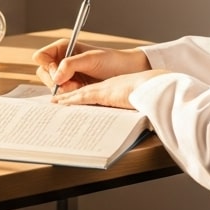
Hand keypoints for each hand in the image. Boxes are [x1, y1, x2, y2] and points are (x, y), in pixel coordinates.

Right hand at [33, 40, 150, 95]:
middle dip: (55, 81)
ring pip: (52, 85)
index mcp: (63, 48)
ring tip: (79, 86)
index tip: (59, 73)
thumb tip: (55, 78)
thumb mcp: (90, 59)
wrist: (126, 73)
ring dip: (63, 89)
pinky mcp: (72, 86)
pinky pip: (61, 93)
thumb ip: (70, 64)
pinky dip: (68, 95)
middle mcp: (61, 61)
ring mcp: (66, 75)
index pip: (41, 57)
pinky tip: (79, 91)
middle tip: (72, 84)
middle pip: (43, 73)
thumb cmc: (111, 60)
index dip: (47, 66)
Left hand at [51, 69, 168, 108]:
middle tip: (56, 102)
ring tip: (53, 104)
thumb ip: (134, 110)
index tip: (74, 101)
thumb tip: (140, 124)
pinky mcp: (103, 94)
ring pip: (79, 94)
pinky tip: (60, 104)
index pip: (95, 93)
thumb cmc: (152, 94)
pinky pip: (82, 97)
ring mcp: (104, 89)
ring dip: (66, 99)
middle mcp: (107, 87)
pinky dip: (70, 101)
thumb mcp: (140, 101)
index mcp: (115, 88)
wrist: (156, 85)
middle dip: (70, 97)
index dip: (83, 97)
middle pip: (84, 92)